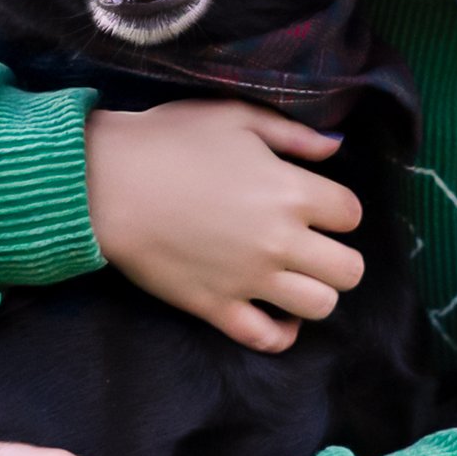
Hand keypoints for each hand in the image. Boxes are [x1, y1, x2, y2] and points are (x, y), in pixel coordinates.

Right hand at [85, 99, 364, 351]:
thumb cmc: (169, 141)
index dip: (339, 209)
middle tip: (315, 247)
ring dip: (316, 293)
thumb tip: (336, 147)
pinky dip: (282, 332)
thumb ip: (293, 134)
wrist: (105, 183)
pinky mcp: (217, 306)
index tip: (318, 206)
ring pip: (320, 306)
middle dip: (340, 258)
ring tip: (296, 278)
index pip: (351, 214)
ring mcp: (249, 279)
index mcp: (291, 191)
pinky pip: (268, 338)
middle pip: (349, 270)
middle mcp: (280, 241)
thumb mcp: (236, 117)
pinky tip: (276, 313)